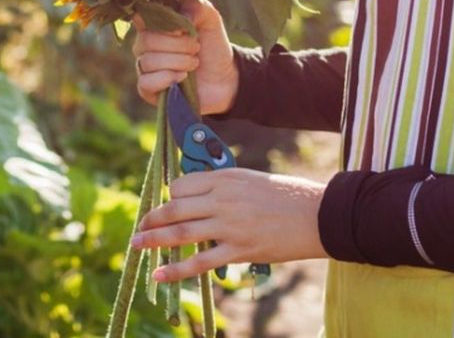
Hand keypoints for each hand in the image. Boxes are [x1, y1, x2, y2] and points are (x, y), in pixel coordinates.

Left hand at [128, 169, 327, 281]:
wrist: (317, 214)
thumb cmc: (286, 195)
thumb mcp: (250, 180)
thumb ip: (223, 187)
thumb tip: (198, 198)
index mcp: (224, 178)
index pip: (181, 186)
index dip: (170, 197)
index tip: (168, 207)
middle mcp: (222, 200)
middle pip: (175, 209)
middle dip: (152, 219)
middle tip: (139, 227)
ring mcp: (229, 226)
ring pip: (181, 234)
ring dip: (153, 240)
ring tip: (136, 245)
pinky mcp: (239, 251)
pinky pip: (200, 262)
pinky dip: (176, 270)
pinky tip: (159, 274)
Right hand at [132, 0, 237, 114]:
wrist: (224, 78)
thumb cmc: (212, 45)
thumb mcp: (210, 20)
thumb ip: (196, 8)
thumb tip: (179, 16)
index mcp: (154, 25)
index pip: (140, 17)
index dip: (158, 22)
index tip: (180, 28)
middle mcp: (144, 45)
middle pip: (145, 41)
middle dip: (176, 44)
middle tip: (196, 47)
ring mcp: (145, 68)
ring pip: (147, 62)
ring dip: (176, 62)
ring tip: (194, 62)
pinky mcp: (148, 89)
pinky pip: (145, 83)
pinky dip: (165, 78)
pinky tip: (182, 77)